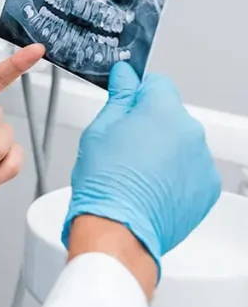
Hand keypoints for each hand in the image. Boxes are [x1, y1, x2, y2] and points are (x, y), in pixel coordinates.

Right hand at [63, 62, 221, 279]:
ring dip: (164, 151)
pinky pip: (191, 169)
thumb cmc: (105, 183)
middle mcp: (191, 133)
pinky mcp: (207, 187)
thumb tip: (125, 77)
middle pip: (171, 115)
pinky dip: (175, 175)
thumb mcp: (99, 130)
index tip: (125, 104)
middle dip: (150, 124)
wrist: (118, 229)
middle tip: (123, 146)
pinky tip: (151, 187)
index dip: (136, 93)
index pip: (156, 84)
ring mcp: (202, 161)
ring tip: (137, 172)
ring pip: (182, 144)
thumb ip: (119, 98)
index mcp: (163, 112)